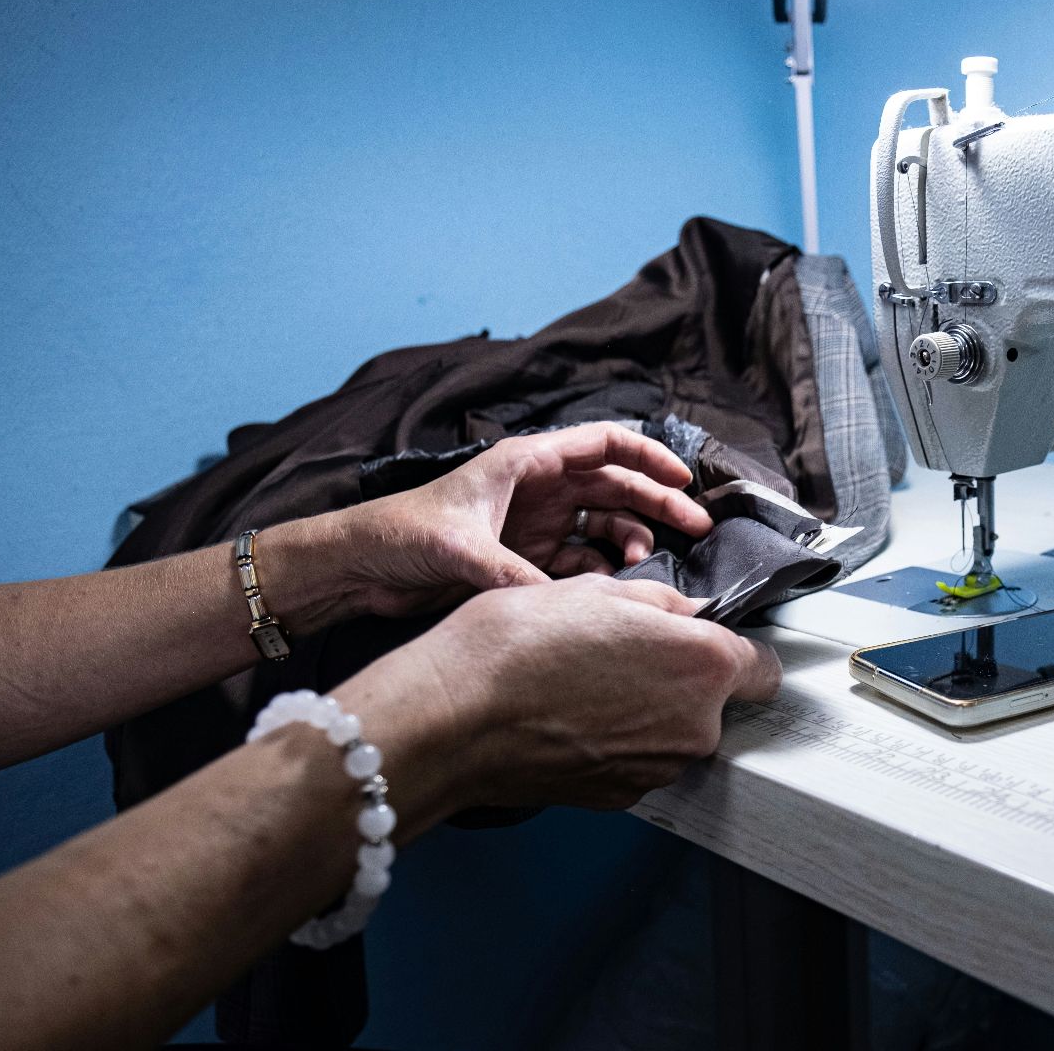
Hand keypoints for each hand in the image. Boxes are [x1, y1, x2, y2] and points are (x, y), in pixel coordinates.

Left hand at [274, 422, 713, 625]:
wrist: (358, 567)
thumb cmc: (401, 534)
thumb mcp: (461, 550)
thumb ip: (515, 577)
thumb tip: (562, 610)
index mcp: (527, 462)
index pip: (604, 443)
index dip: (650, 457)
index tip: (685, 481)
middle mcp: (538, 488)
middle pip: (615, 486)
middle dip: (656, 504)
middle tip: (696, 529)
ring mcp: (535, 524)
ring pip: (603, 527)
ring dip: (629, 543)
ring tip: (642, 568)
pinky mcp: (525, 558)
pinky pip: (579, 562)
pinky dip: (598, 575)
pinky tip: (606, 590)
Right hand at [336, 575, 781, 812]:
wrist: (450, 719)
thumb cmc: (513, 649)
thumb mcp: (596, 591)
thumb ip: (661, 604)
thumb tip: (684, 613)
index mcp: (703, 666)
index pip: (766, 665)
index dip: (739, 648)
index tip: (714, 641)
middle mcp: (694, 727)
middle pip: (720, 702)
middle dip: (687, 679)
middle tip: (630, 652)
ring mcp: (658, 769)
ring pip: (677, 733)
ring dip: (651, 710)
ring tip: (589, 682)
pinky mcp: (621, 795)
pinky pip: (639, 760)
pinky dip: (619, 741)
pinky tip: (574, 715)